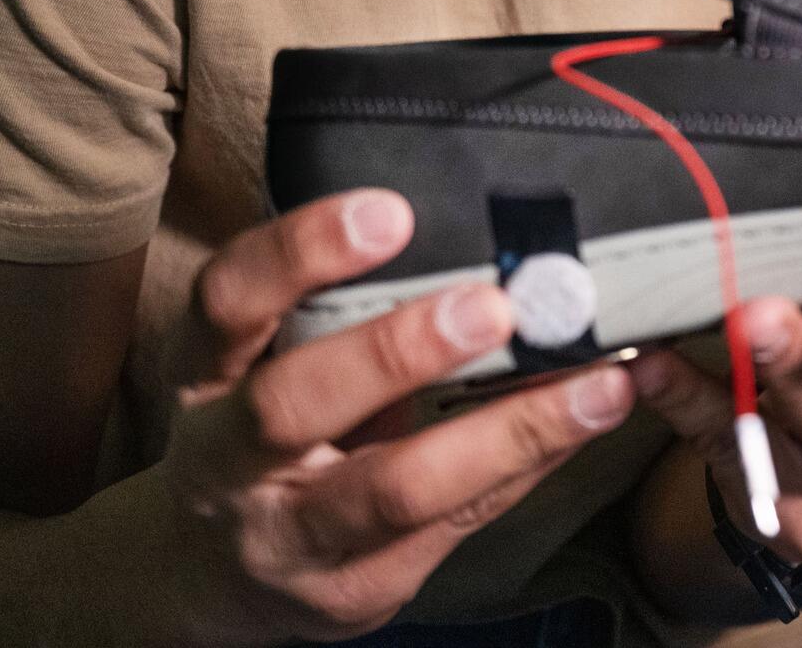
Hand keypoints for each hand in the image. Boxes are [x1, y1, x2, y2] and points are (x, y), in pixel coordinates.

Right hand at [138, 191, 633, 645]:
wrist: (214, 577)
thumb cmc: (264, 432)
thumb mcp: (265, 360)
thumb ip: (337, 305)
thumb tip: (482, 231)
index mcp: (204, 375)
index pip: (227, 301)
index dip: (298, 251)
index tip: (390, 213)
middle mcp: (228, 460)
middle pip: (291, 405)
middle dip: (396, 352)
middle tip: (493, 308)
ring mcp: (288, 538)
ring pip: (395, 490)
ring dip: (509, 432)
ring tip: (597, 385)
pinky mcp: (355, 589)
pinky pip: (459, 520)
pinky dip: (532, 464)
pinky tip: (589, 422)